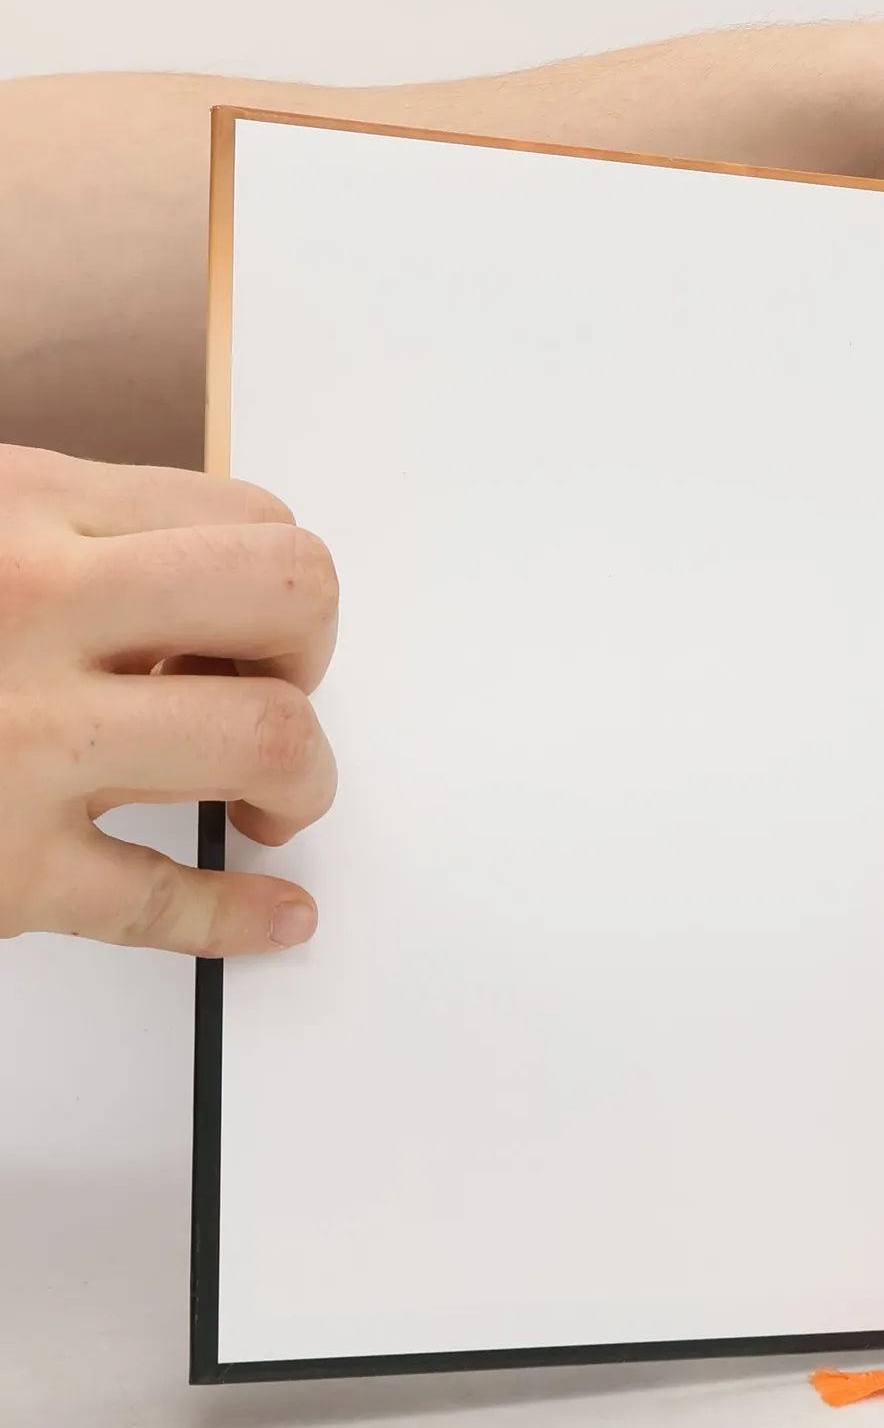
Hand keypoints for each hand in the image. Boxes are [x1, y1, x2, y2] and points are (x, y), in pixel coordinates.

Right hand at [0, 445, 336, 955]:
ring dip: (300, 781)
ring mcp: (18, 744)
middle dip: (311, 659)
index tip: (250, 633)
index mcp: (18, 511)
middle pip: (291, 600)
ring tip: (264, 804)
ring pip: (265, 739)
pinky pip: (159, 899)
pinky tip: (273, 913)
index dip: (273, 589)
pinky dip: (237, 916)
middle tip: (271, 696)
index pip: (249, 525)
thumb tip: (178, 589)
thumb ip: (51, 541)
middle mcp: (27, 609)